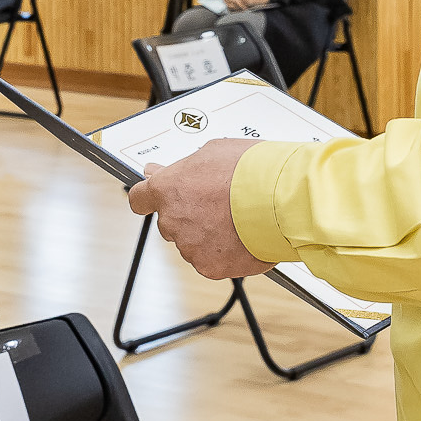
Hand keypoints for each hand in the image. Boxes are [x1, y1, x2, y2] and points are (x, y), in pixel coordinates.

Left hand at [127, 140, 274, 280]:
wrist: (281, 201)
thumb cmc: (251, 171)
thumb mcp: (212, 153)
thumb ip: (181, 168)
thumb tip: (159, 171)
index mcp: (168, 190)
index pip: (140, 199)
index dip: (149, 198)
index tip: (156, 197)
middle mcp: (173, 221)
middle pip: (171, 223)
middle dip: (189, 215)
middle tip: (216, 203)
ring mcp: (190, 247)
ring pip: (193, 243)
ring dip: (208, 234)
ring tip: (237, 218)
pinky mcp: (210, 267)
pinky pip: (212, 260)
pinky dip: (224, 252)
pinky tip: (242, 236)